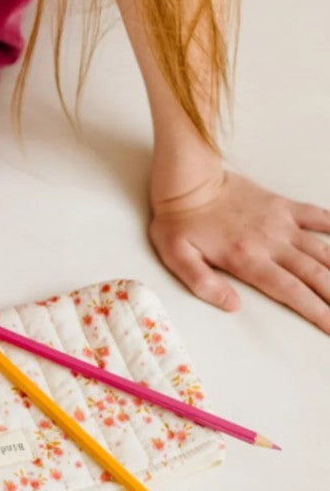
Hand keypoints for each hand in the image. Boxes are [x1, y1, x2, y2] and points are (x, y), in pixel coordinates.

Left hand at [149, 170, 329, 333]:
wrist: (187, 178)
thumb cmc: (178, 219)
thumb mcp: (176, 255)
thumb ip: (202, 283)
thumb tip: (232, 305)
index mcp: (247, 259)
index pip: (291, 292)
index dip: (316, 312)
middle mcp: (271, 243)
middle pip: (314, 276)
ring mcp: (280, 223)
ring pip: (322, 251)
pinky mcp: (281, 205)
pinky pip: (316, 216)